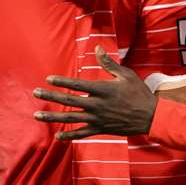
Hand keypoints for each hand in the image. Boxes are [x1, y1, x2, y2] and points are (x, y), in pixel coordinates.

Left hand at [33, 46, 157, 138]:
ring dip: (52, 117)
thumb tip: (96, 48)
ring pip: (70, 119)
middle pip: (69, 101)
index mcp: (102, 89)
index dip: (61, 81)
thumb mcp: (126, 74)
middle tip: (35, 93)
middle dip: (50, 97)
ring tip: (37, 116)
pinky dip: (69, 136)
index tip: (48, 78)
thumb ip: (108, 63)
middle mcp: (97, 105)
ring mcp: (97, 119)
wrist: (150, 117)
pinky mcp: (100, 129)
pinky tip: (57, 136)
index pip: (77, 84)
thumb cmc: (138, 93)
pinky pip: (81, 134)